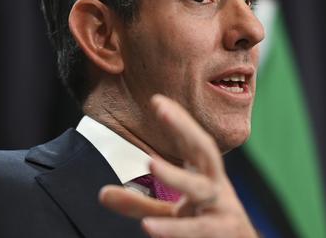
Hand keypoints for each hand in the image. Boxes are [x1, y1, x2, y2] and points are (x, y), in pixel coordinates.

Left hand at [99, 94, 257, 237]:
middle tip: (162, 111)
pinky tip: (149, 228)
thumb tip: (102, 193)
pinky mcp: (223, 233)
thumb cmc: (205, 226)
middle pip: (205, 150)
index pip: (192, 140)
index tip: (157, 100)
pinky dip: (175, 230)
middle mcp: (217, 185)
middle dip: (186, 128)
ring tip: (150, 162)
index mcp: (206, 174)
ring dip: (177, 175)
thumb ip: (138, 204)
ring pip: (201, 188)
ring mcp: (223, 208)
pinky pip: (199, 229)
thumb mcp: (169, 213)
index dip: (179, 120)